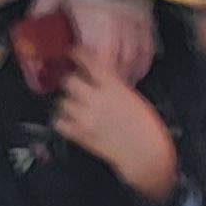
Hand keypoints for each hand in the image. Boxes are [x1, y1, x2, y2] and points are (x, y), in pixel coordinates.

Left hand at [36, 0, 158, 82]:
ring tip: (115, 87)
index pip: (95, 61)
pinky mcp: (145, 18)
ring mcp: (135, 23)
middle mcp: (118, 27)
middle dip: (106, 82)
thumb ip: (40, 12)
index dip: (87, 76)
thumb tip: (29, 30)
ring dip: (125, 77)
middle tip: (94, 90)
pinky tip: (135, 71)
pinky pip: (148, 48)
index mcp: (94, 23)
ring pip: (134, 60)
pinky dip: (142, 63)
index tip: (75, 80)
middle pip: (117, 66)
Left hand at [53, 51, 177, 199]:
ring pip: (62, 101)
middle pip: (69, 81)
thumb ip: (113, 85)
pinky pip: (59, 122)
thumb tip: (97, 77)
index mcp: (114, 87)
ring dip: (68, 102)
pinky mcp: (80, 134)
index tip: (74, 52)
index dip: (78, 54)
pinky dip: (62, 120)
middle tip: (77, 86)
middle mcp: (97, 99)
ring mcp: (86, 117)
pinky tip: (71, 121)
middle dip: (72, 82)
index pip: (89, 62)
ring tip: (77, 107)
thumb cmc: (146, 126)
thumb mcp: (132, 97)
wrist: (145, 153)